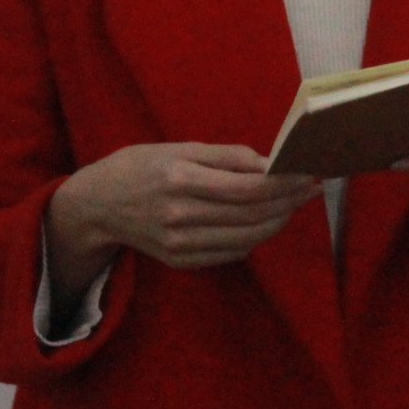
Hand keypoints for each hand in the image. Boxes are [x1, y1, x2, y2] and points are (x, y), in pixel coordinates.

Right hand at [46, 142, 319, 303]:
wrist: (97, 205)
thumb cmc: (140, 166)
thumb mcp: (178, 147)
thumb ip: (225, 156)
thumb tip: (269, 163)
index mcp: (179, 179)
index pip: (247, 188)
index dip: (283, 183)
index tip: (307, 173)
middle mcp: (179, 216)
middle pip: (251, 215)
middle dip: (288, 202)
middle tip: (311, 188)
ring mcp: (179, 244)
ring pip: (246, 238)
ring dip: (278, 222)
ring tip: (294, 204)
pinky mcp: (180, 261)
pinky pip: (230, 253)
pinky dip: (254, 238)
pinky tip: (265, 222)